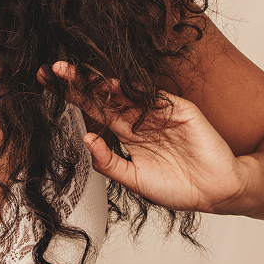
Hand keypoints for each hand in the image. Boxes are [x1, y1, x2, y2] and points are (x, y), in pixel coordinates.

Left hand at [39, 61, 249, 213]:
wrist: (216, 192)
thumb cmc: (177, 187)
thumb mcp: (134, 180)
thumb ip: (110, 162)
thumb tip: (86, 139)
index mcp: (127, 132)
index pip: (95, 109)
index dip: (73, 97)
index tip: (47, 85)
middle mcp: (139, 118)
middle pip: (104, 95)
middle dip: (79, 82)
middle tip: (55, 70)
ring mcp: (159, 112)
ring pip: (125, 92)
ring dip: (100, 83)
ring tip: (76, 75)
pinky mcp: (180, 111)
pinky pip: (154, 99)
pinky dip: (134, 93)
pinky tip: (112, 88)